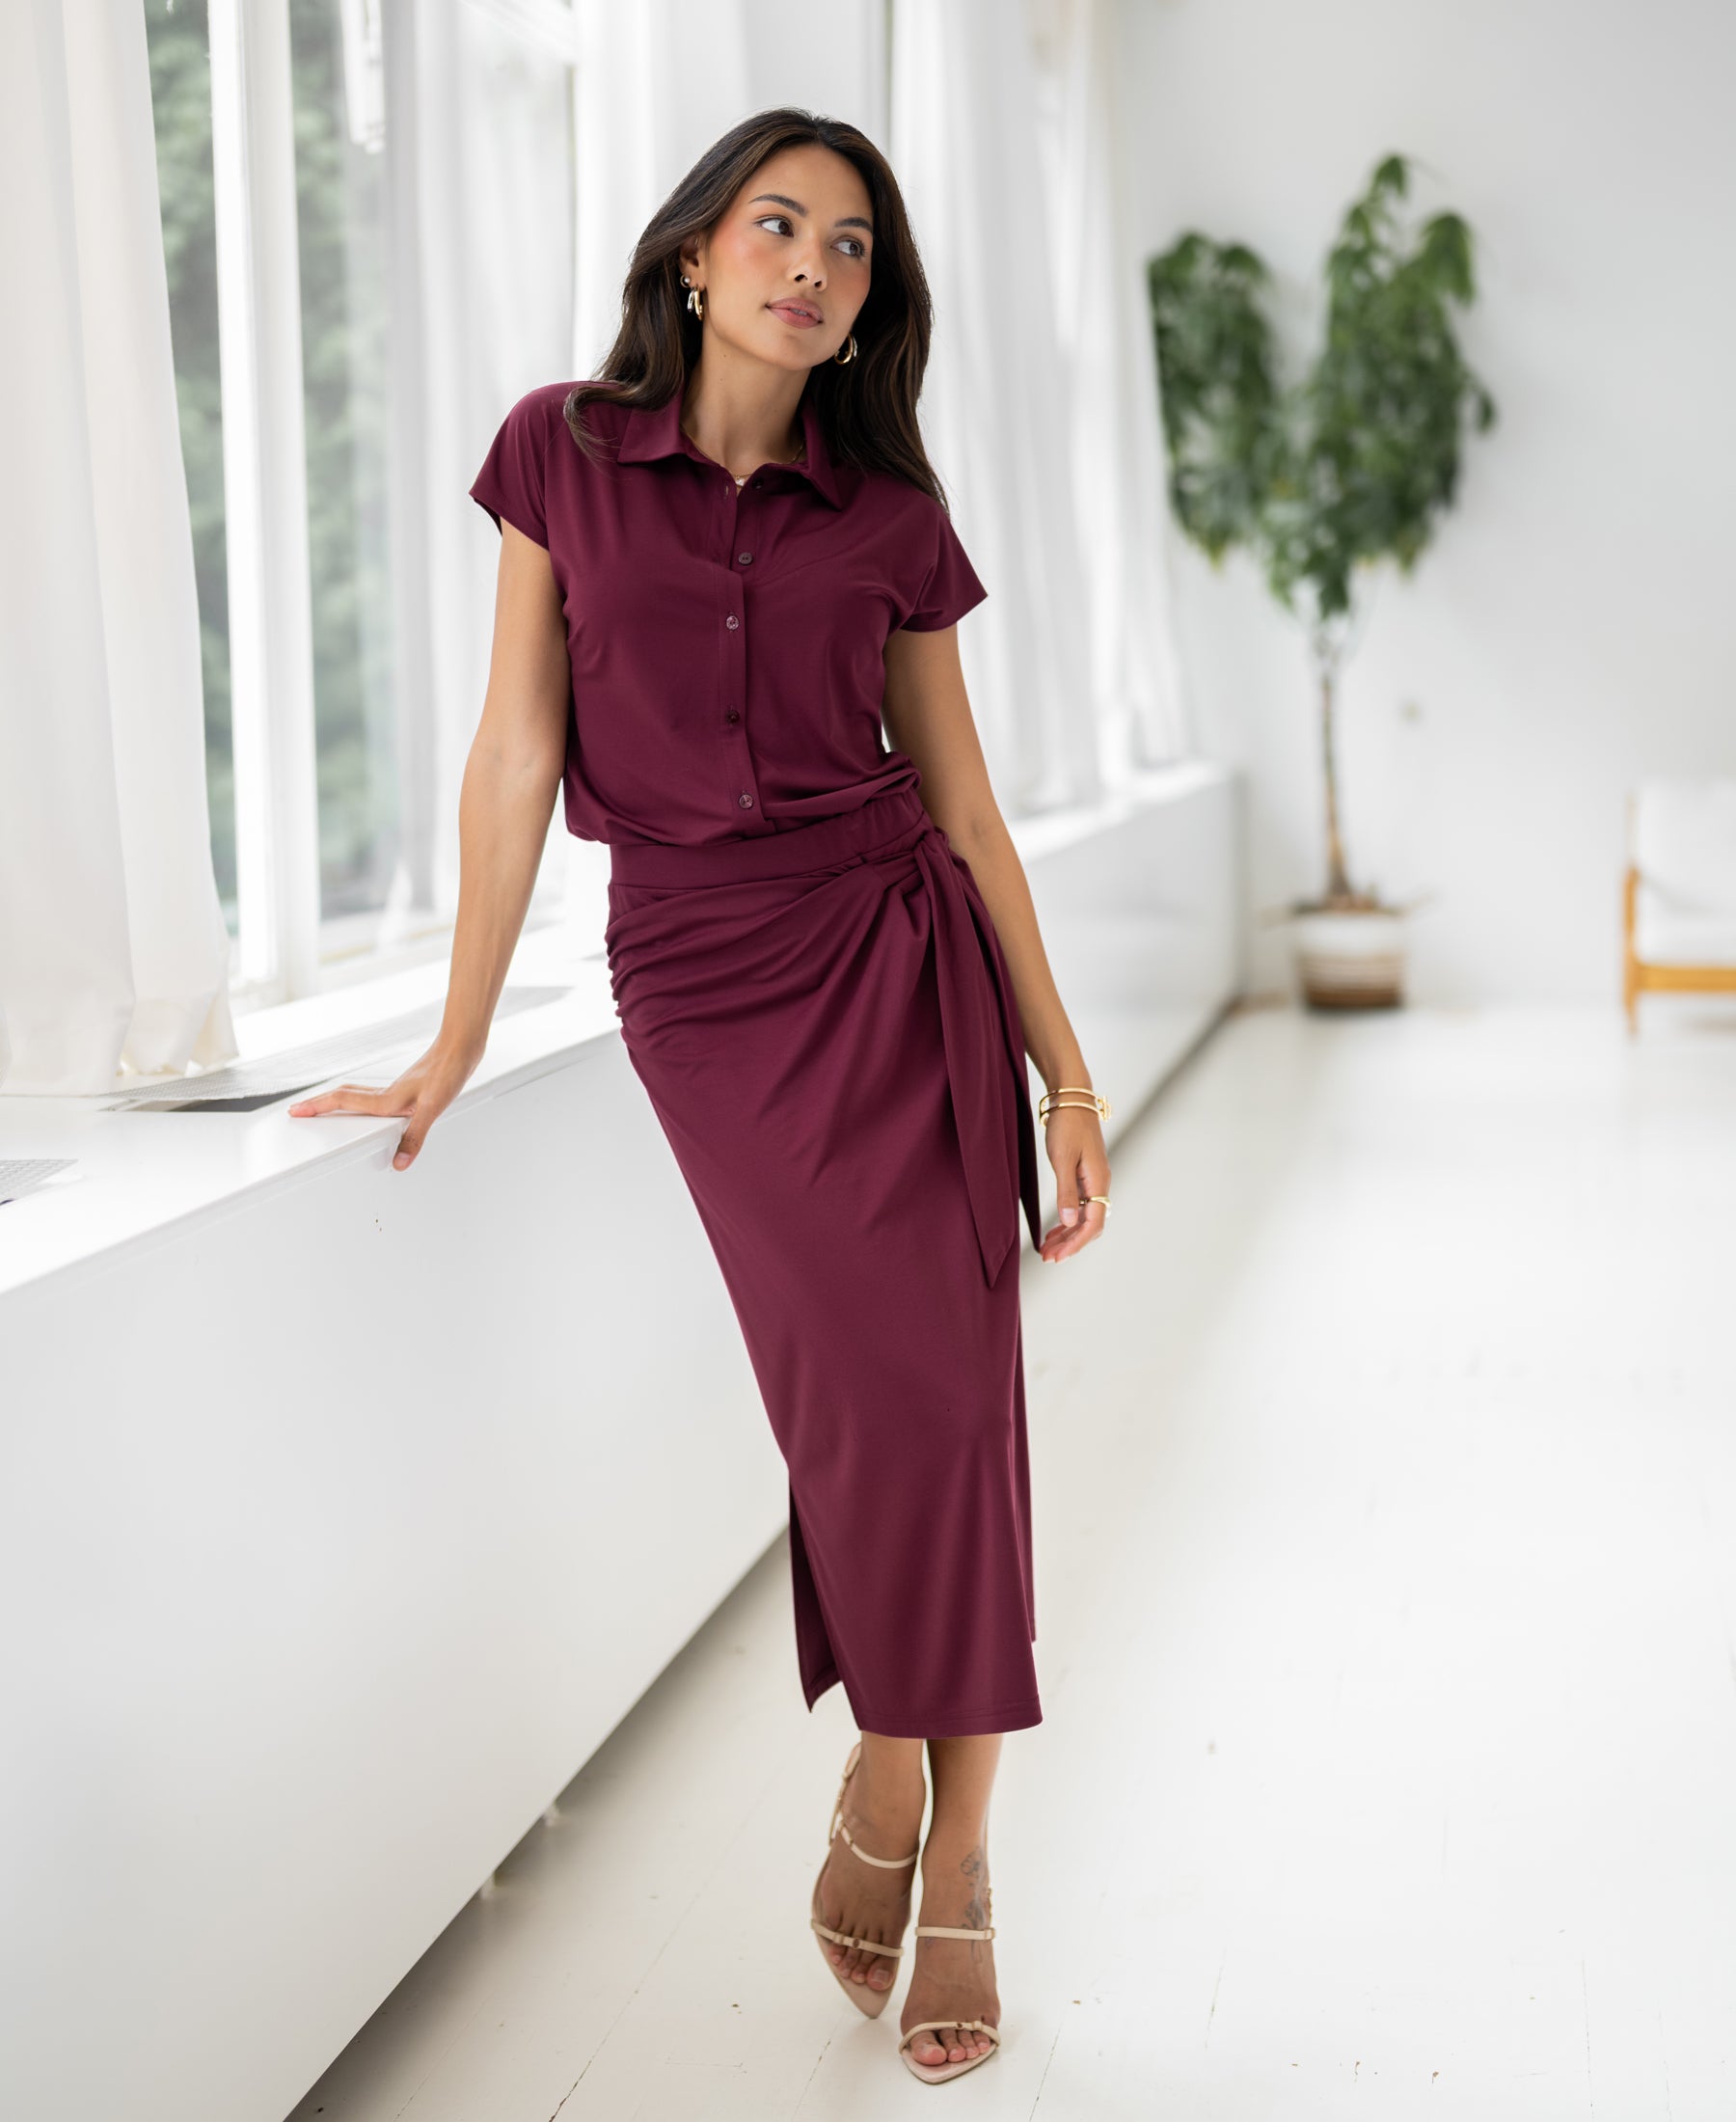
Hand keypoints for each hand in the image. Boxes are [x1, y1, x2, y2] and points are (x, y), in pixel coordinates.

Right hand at [286, 1040, 482, 1170]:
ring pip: (355, 1094)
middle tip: (297, 1111)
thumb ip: (415, 1137)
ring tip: (321, 1110)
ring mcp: (394, 1090)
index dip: (317, 1106)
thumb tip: (400, 1162)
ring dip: (335, 1101)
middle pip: (342, 1096)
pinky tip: (366, 1108)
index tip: (296, 1111)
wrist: (460, 1048)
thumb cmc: (448, 1072)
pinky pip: (371, 1095)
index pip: (343, 1101)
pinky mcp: (405, 1088)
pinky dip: (357, 1100)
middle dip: (318, 1104)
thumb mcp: (434, 1108)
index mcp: (386, 1100)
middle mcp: (386, 1094)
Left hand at [1038, 1108, 1109, 1263]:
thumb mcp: (1062, 1159)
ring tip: (1047, 1248)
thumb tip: (1070, 1221)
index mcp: (1098, 1182)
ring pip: (1084, 1217)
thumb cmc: (1067, 1126)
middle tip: (1048, 1257)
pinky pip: (1079, 1206)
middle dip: (1070, 1243)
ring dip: (1067, 1234)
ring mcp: (1093, 1181)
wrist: (1072, 1100)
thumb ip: (1066, 1192)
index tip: (1058, 1256)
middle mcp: (1100, 1184)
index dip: (1075, 1243)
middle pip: (1089, 1225)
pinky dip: (1067, 1220)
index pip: (1092, 1223)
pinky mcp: (1084, 1175)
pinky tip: (1054, 1228)